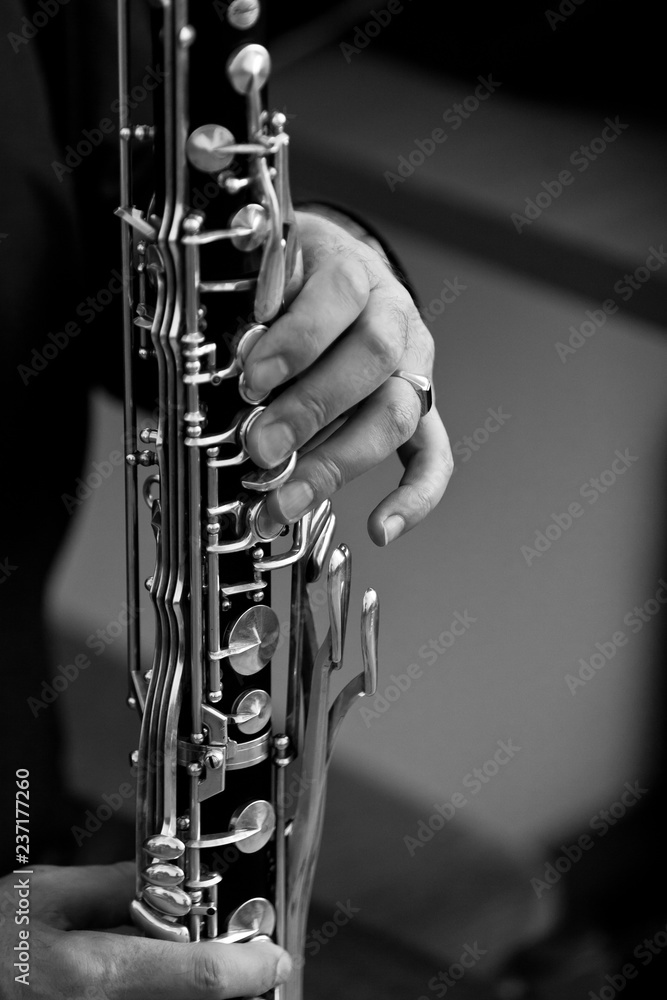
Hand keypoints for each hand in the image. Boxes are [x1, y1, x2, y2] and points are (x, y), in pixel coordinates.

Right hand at [0, 863, 290, 998]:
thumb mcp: (43, 895)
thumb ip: (111, 887)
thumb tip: (165, 881)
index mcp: (93, 975)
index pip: (199, 977)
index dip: (248, 968)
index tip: (275, 958)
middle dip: (217, 974)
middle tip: (231, 951)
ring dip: (186, 985)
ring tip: (170, 951)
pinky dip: (158, 993)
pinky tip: (139, 969)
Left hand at [243, 210, 452, 544]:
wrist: (332, 273)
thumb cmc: (291, 280)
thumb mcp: (262, 270)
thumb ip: (249, 303)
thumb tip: (223, 356)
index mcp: (353, 269)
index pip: (340, 295)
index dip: (298, 339)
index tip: (252, 379)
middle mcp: (394, 316)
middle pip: (374, 358)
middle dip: (311, 409)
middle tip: (260, 446)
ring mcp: (413, 367)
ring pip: (397, 414)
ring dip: (339, 462)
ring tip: (287, 501)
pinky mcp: (421, 411)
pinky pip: (434, 456)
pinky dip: (415, 497)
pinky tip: (382, 529)